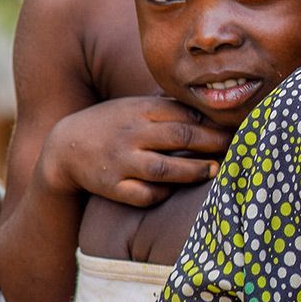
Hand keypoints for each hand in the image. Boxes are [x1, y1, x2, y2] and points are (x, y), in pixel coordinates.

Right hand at [41, 97, 231, 206]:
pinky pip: (142, 194)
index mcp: (139, 111)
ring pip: (163, 169)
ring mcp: (120, 161)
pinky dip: (161, 193)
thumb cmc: (112, 124)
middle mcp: (130, 134)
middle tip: (236, 147)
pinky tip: (175, 189)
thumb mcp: (135, 107)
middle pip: (179, 138)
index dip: (212, 123)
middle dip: (212, 143)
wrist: (64, 146)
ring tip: (215, 170)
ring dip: (193, 171)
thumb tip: (211, 110)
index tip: (235, 128)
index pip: (183, 114)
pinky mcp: (110, 186)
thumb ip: (168, 108)